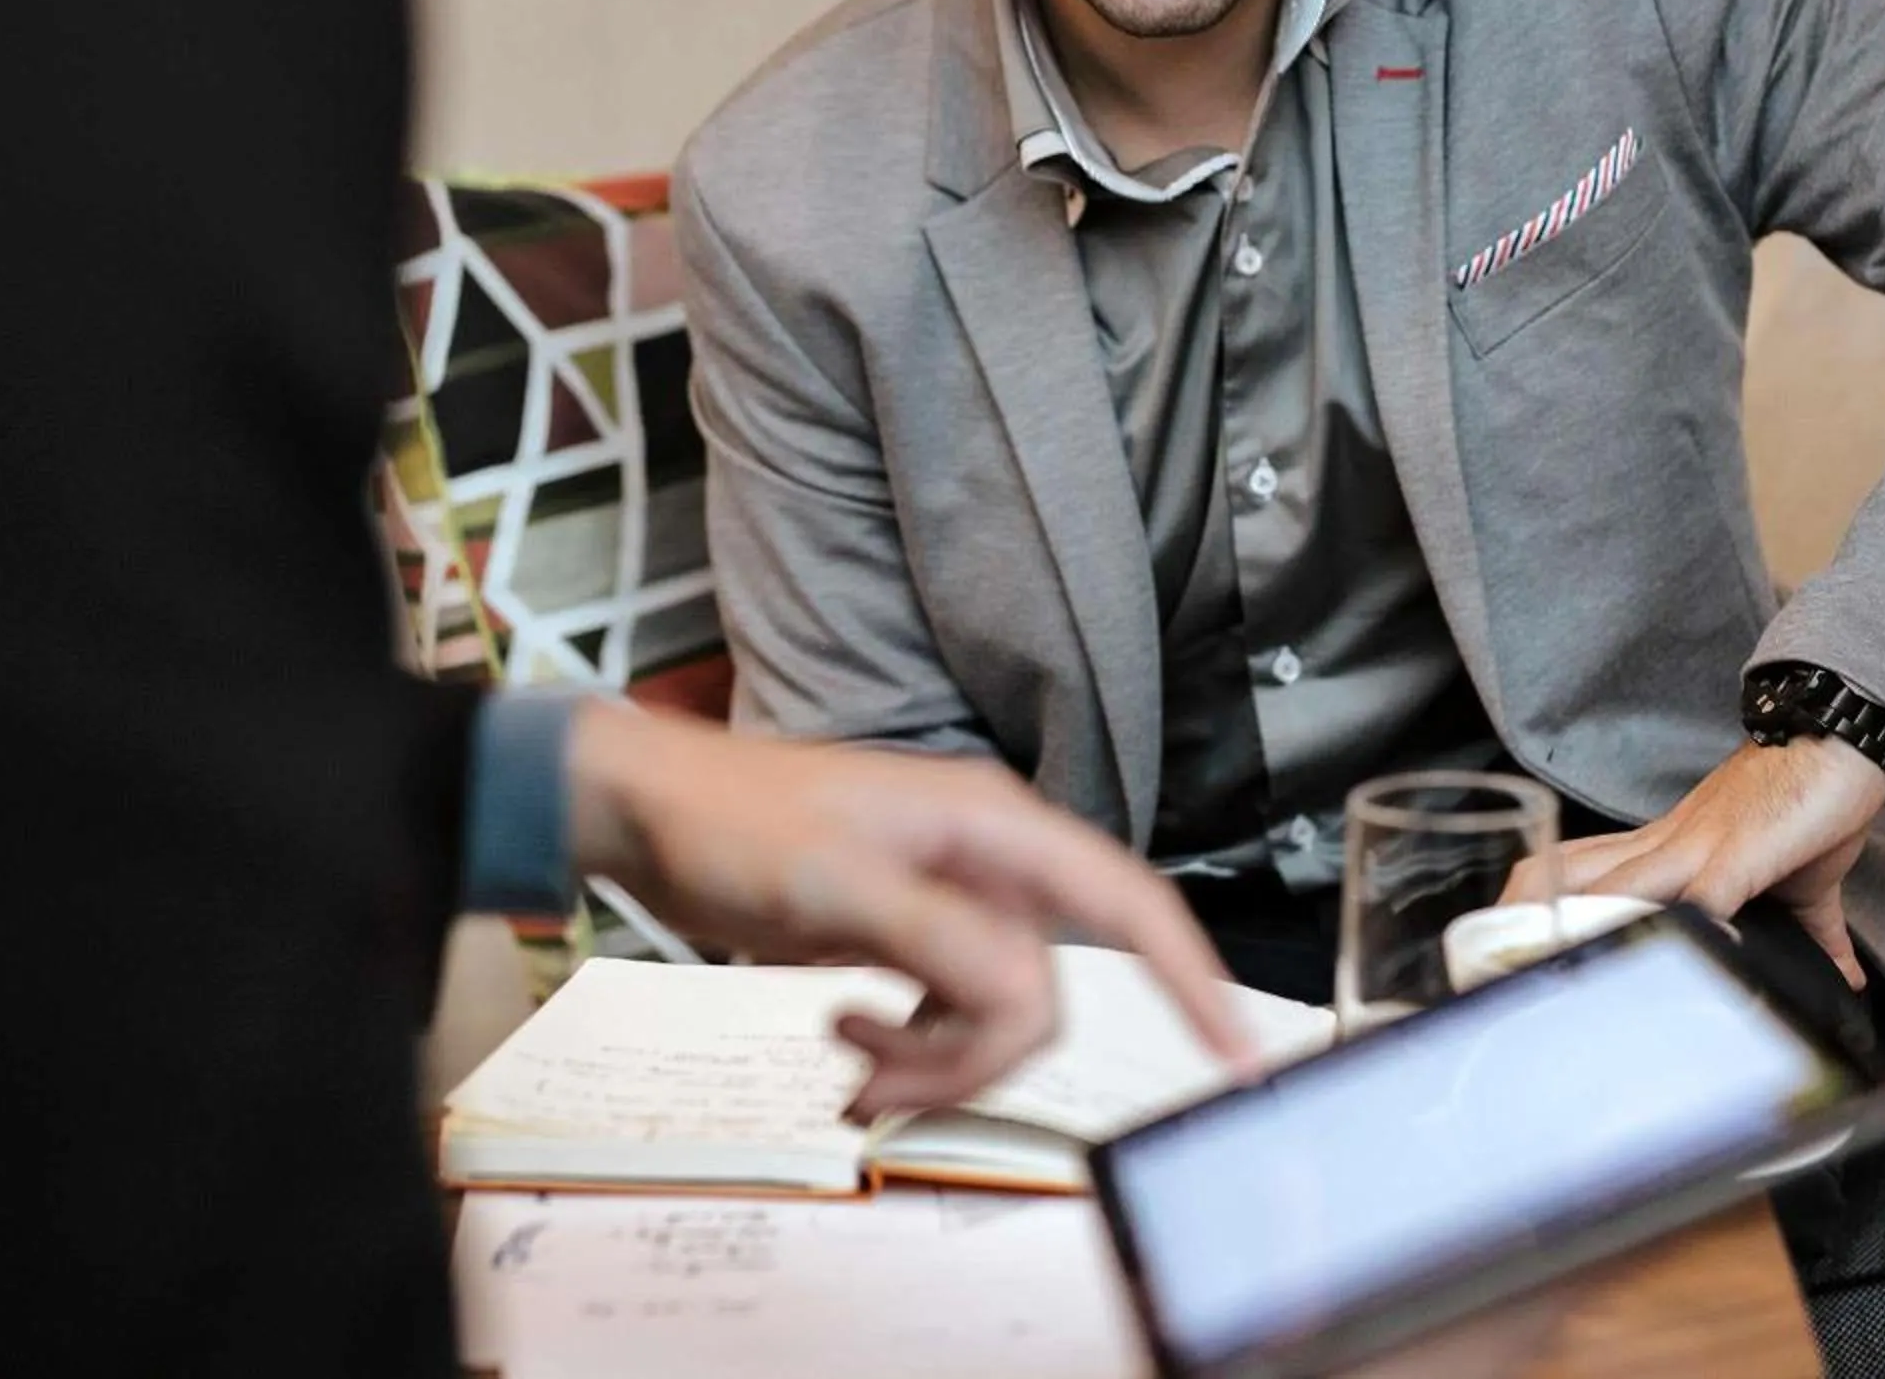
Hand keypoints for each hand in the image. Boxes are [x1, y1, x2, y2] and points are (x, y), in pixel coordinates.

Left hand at [565, 702, 1257, 1118]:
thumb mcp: (836, 887)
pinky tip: (846, 1038)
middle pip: (1045, 988)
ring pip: (996, 1012)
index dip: (1191, 981)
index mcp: (994, 826)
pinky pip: (951, 1014)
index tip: (1233, 1057)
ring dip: (930, 1059)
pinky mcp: (915, 932)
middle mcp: (989, 858)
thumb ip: (943, 937)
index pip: (1129, 905)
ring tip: (849, 1057)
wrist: (651, 813)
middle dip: (972, 1053)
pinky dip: (908, 1049)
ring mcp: (952, 897)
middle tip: (880, 1073)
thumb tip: (1029, 989)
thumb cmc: (733, 822)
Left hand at [1541, 738, 1884, 988]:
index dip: (1543, 897)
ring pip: (1614, 886)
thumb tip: (1838, 977)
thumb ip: (1808, 929)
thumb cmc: (1811, 795)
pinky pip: (1697, 901)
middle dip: (1529, 913)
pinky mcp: (1738, 856)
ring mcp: (1697, 846)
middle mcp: (1669, 843)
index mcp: (1672, 846)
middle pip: (1573, 872)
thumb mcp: (1797, 874)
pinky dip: (1682, 936)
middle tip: (1492, 956)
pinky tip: (1668, 971)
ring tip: (1548, 970)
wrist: (1843, 735)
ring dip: (1581, 929)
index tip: (1512, 936)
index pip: (1584, 867)